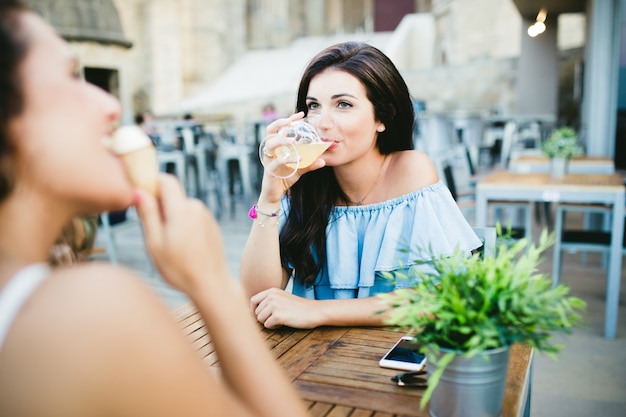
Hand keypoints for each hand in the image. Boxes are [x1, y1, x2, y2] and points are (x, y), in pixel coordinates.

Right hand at [134, 174, 230, 294]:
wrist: (211, 284)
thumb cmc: (179, 268)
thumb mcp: (155, 242)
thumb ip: (148, 214)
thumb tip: (138, 191)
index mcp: (181, 209)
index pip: (166, 180)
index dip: (152, 184)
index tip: (143, 200)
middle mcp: (196, 208)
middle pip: (173, 196)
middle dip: (161, 207)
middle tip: (155, 234)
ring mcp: (206, 216)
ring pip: (182, 208)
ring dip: (173, 219)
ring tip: (171, 246)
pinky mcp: (212, 225)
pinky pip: (192, 218)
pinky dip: (184, 227)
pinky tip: (184, 248)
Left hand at [250, 287, 320, 328]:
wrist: (314, 311)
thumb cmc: (298, 307)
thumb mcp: (282, 298)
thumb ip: (268, 301)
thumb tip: (251, 311)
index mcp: (271, 291)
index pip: (252, 301)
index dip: (255, 310)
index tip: (264, 315)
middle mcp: (271, 296)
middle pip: (256, 312)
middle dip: (264, 318)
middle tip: (277, 317)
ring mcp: (274, 305)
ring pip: (260, 319)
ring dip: (268, 322)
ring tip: (280, 319)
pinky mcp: (278, 315)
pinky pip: (267, 325)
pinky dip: (274, 327)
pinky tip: (283, 323)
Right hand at [259, 112, 325, 202]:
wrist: (275, 194)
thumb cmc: (285, 177)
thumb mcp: (300, 168)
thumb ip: (310, 163)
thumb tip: (323, 160)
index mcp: (276, 146)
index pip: (279, 127)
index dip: (288, 119)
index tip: (301, 114)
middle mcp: (270, 150)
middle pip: (270, 131)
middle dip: (281, 124)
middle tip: (292, 122)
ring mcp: (268, 159)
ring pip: (270, 144)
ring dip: (282, 140)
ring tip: (293, 140)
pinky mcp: (269, 170)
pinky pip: (277, 162)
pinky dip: (288, 159)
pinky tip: (298, 158)